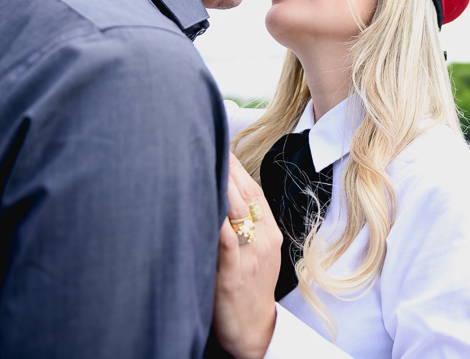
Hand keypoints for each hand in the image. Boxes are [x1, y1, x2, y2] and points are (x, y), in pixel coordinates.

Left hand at [214, 153, 283, 358]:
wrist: (254, 330)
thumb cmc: (246, 289)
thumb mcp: (253, 253)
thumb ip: (238, 225)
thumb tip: (214, 196)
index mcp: (268, 230)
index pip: (251, 188)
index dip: (233, 164)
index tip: (214, 140)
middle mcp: (264, 237)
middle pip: (244, 191)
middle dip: (225, 164)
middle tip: (203, 138)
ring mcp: (251, 254)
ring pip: (237, 208)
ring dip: (219, 182)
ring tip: (201, 158)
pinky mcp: (235, 272)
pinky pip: (226, 238)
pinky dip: (217, 217)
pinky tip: (204, 200)